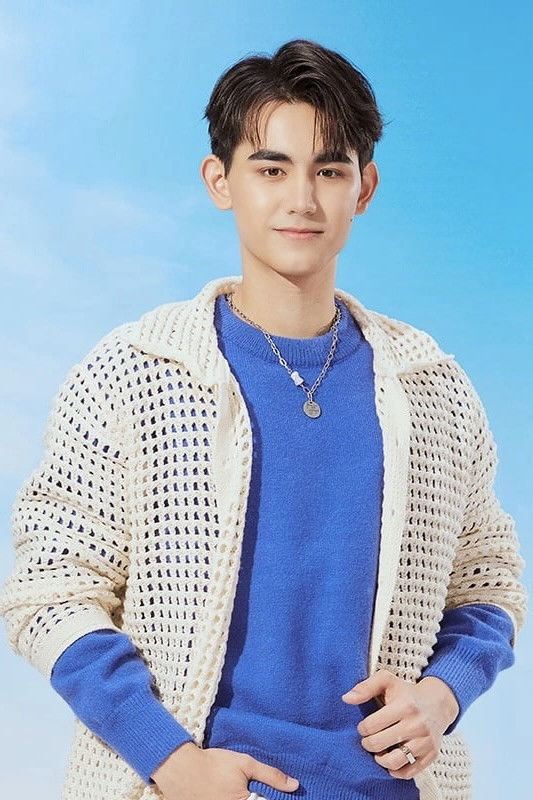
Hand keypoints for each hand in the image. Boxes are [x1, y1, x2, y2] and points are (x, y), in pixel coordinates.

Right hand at [151, 740, 299, 799]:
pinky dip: (236, 799)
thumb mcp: (244, 764)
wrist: (181, 770)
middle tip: (253, 787)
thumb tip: (295, 785)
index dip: (275, 798)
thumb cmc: (214, 765)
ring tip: (243, 789)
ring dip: (250, 798)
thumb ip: (271, 776)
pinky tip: (232, 792)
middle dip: (260, 797)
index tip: (284, 794)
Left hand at [341, 670, 459, 779]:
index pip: (372, 725)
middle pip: (380, 744)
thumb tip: (346, 698)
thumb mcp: (387, 681)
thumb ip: (365, 687)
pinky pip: (409, 772)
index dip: (362, 728)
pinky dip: (396, 770)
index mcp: (405, 705)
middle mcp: (417, 725)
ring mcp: (425, 741)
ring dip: (380, 760)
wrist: (437, 704)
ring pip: (394, 762)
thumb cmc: (407, 692)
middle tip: (367, 740)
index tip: (363, 727)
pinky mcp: (431, 755)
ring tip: (377, 752)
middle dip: (367, 744)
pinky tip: (390, 760)